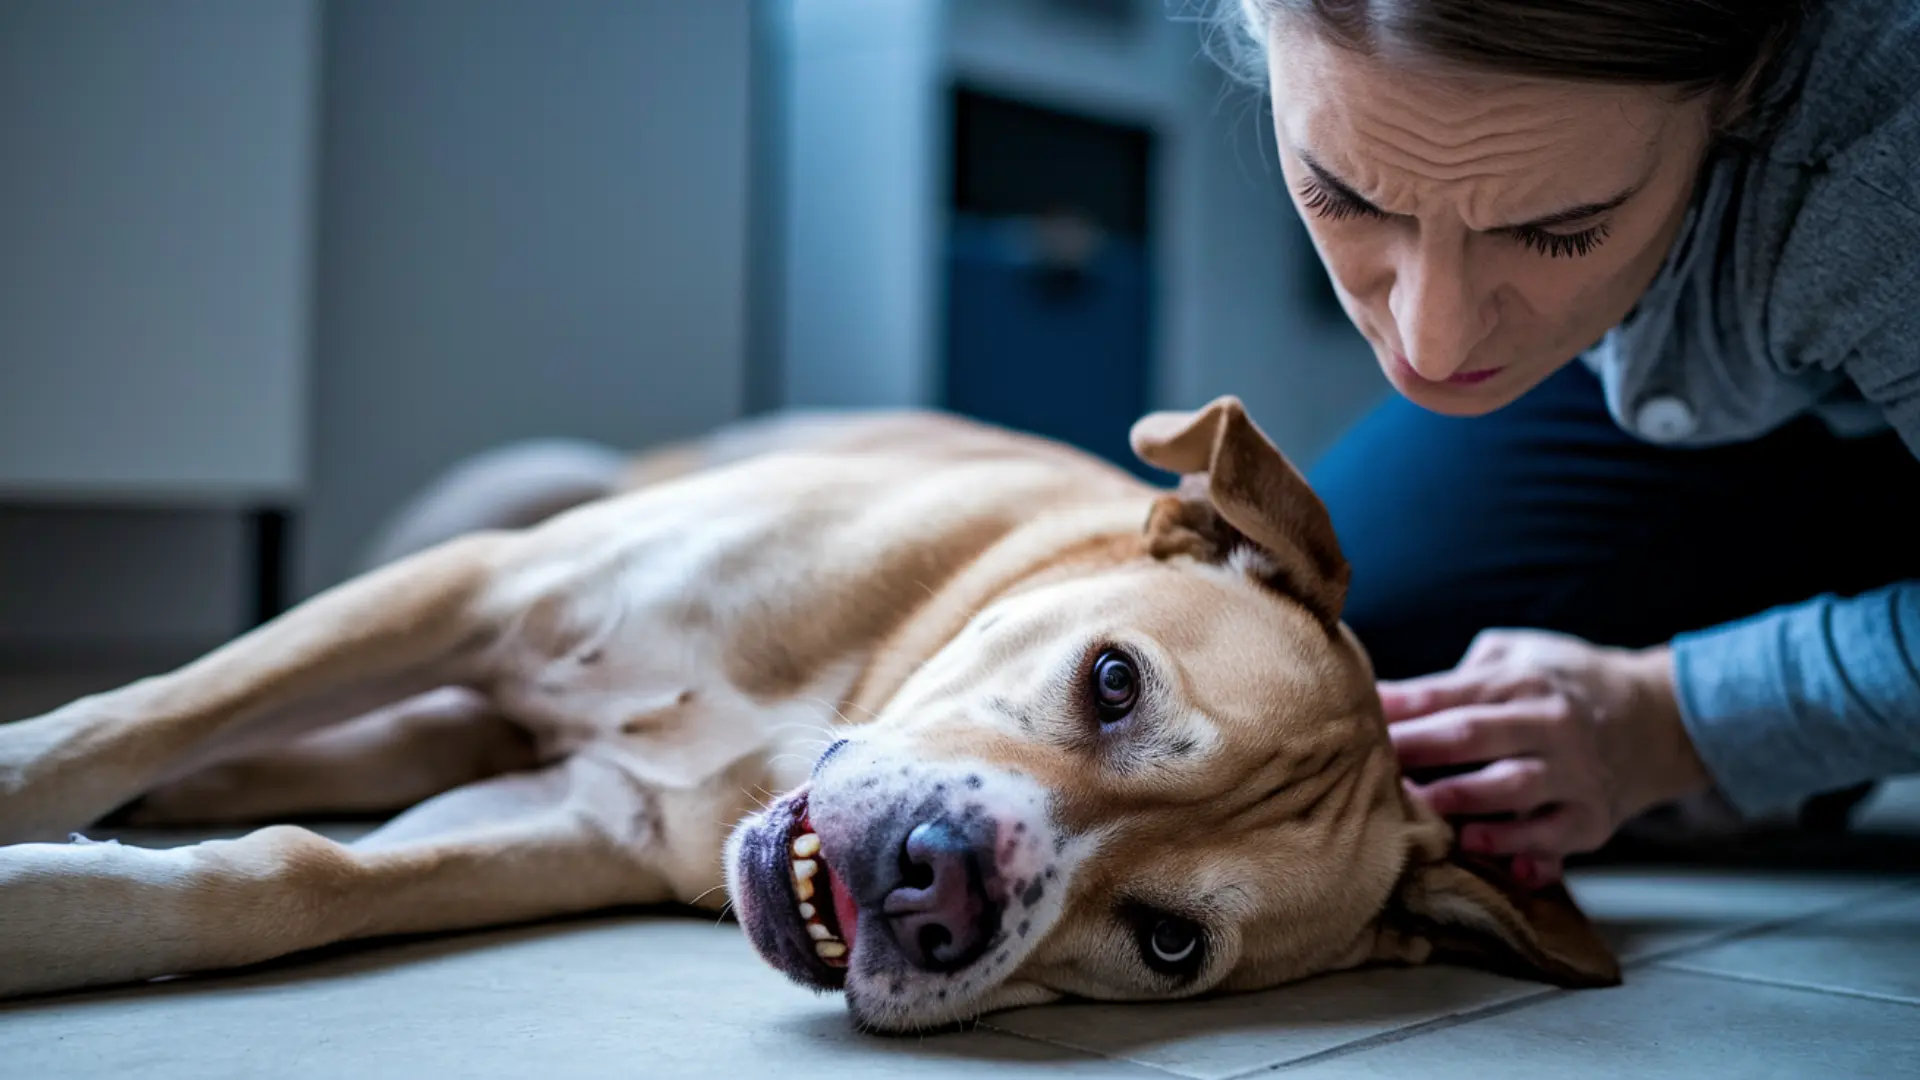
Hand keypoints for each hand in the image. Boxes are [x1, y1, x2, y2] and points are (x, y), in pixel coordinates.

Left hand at [1382, 629, 1710, 888]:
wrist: (1658, 717)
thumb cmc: (1563, 682)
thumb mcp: (1517, 656)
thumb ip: (1457, 677)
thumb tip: (1388, 698)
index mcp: (1520, 680)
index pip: (1449, 693)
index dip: (1400, 707)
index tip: (1359, 719)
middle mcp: (1548, 723)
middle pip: (1472, 735)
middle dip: (1418, 750)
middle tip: (1369, 766)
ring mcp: (1573, 772)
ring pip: (1511, 787)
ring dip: (1460, 800)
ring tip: (1415, 810)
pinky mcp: (1590, 818)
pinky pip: (1551, 837)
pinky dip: (1518, 847)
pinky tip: (1479, 849)